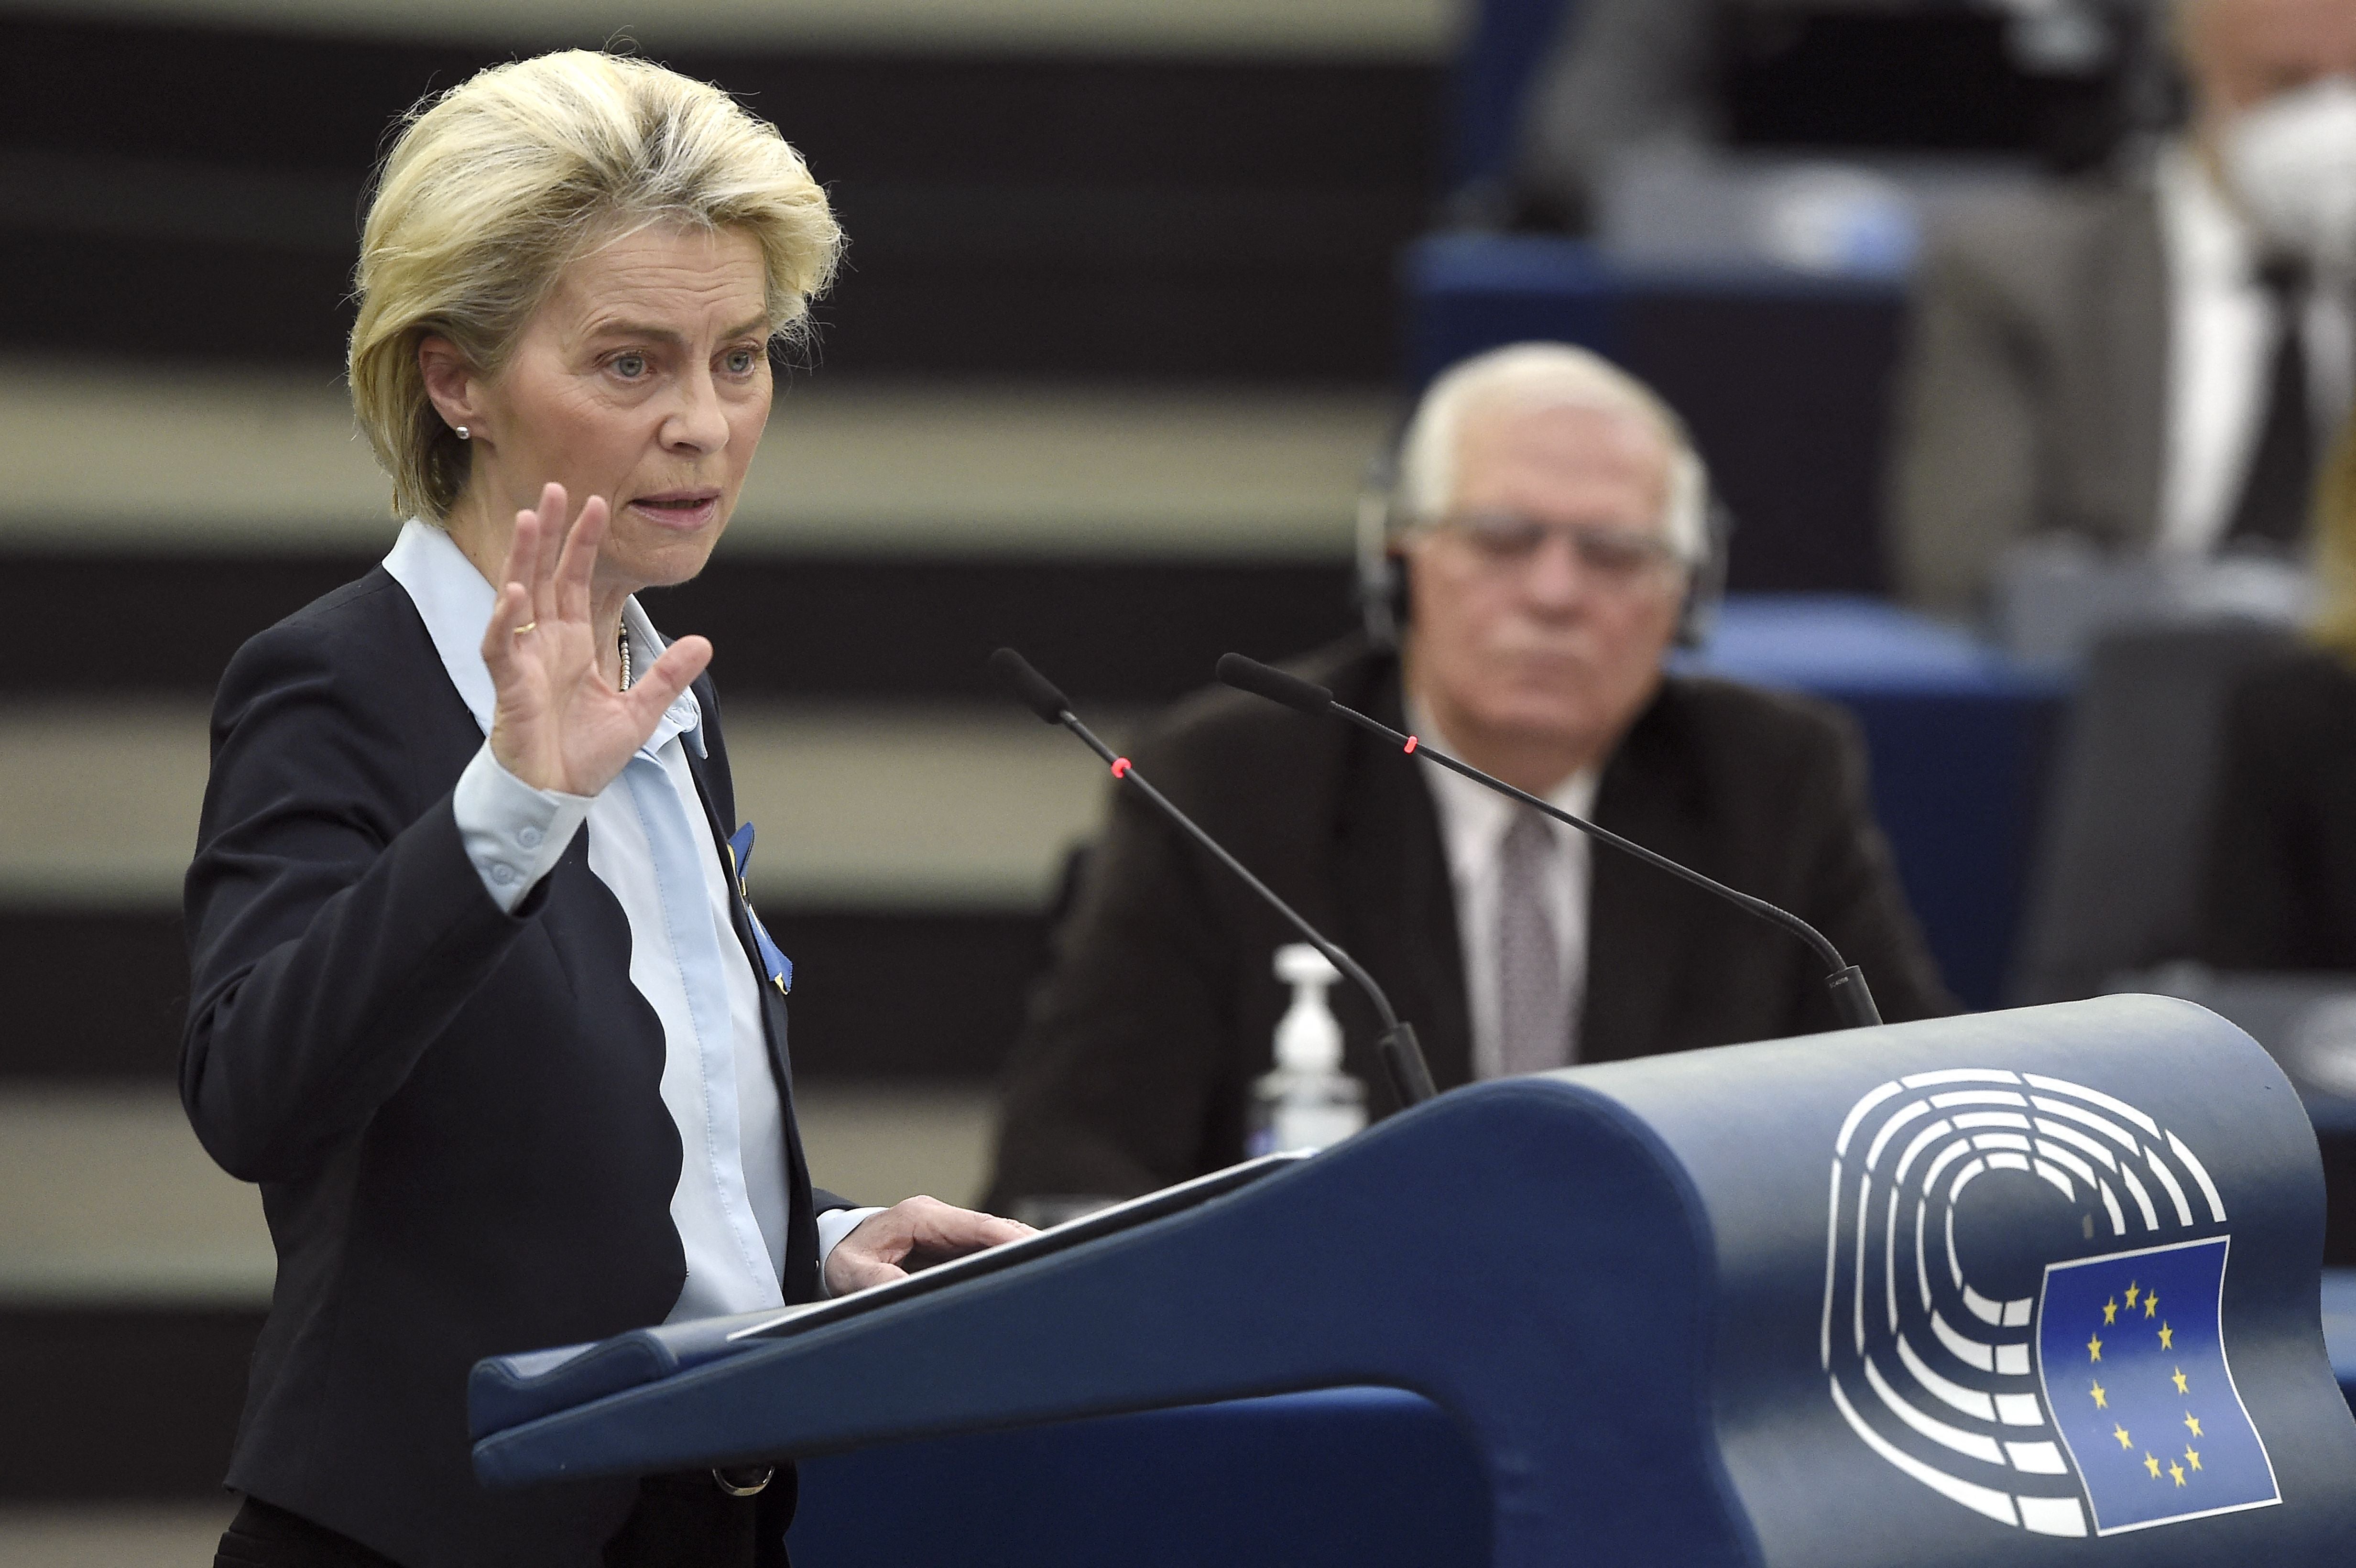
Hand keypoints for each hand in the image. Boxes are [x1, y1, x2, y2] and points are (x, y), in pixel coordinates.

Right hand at [480, 483, 711, 795]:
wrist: (556, 795)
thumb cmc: (584, 755)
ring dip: (523, 558)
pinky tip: (516, 592)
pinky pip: (503, 646)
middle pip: (546, 575)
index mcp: (574, 643)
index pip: (578, 581)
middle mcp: (546, 643)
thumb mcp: (640, 712)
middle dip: (551, 532)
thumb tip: (704, 642)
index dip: (584, 543)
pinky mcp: (510, 685)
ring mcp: (525, 661)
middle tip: (554, 486)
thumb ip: (667, 676)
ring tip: (531, 519)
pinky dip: (507, 620)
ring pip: (518, 597)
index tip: (596, 502)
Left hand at [824, 1196, 1035, 1295]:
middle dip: (1025, 1247)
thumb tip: (908, 1294)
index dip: (1008, 1238)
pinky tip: (1024, 1281)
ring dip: (1019, 1256)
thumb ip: (878, 1283)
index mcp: (920, 1217)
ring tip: (1051, 1275)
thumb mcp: (852, 1274)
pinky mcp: (951, 1247)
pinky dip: (1005, 1264)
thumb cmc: (843, 1259)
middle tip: (1060, 1264)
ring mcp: (948, 1231)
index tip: (1035, 1249)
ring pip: (995, 1241)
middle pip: (994, 1231)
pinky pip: (985, 1253)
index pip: (976, 1225)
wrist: (833, 1250)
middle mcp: (940, 1219)